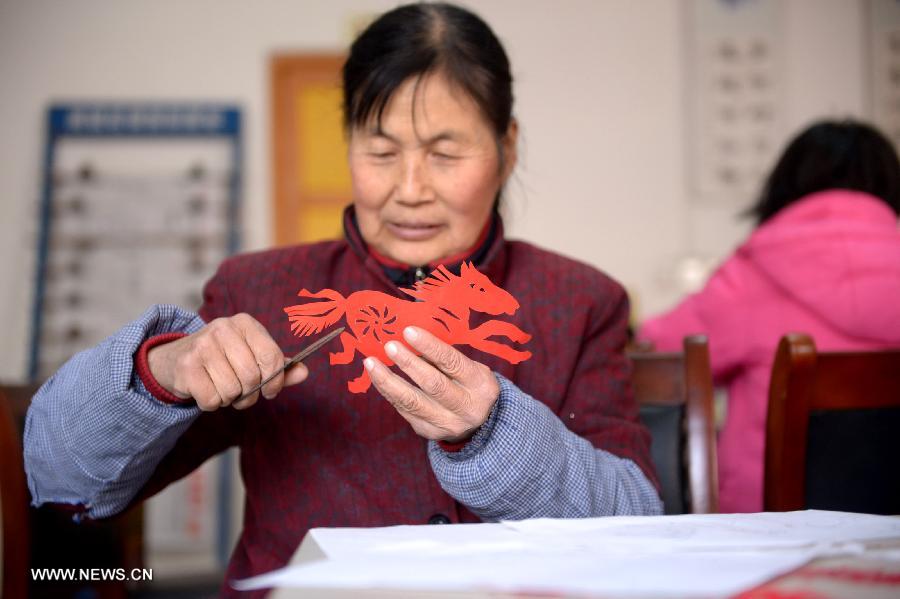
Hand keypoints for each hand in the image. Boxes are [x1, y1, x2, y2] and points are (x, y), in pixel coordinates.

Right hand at [147, 313, 307, 410]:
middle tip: (241, 392)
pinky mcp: (186, 366)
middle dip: (250, 393)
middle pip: (252, 377)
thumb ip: (279, 366)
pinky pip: (212, 400)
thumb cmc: (225, 358)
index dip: (275, 381)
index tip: (270, 391)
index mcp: (245, 323)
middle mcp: (223, 329)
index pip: (271, 357)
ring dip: (229, 399)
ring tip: (222, 387)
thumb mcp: (253, 355)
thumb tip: (304, 373)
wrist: (177, 358)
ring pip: (232, 390)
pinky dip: (212, 403)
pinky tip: (206, 389)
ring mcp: (202, 346)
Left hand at [364, 326, 499, 441]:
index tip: (408, 331)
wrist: (479, 423)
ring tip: (371, 363)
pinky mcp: (428, 431)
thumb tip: (409, 337)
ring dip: (388, 380)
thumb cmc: (469, 384)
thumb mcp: (469, 368)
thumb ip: (444, 358)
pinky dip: (388, 391)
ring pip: (412, 401)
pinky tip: (377, 376)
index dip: (430, 347)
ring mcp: (447, 424)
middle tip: (390, 346)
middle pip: (433, 384)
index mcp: (480, 385)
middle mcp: (467, 408)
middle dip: (408, 363)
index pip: (452, 363)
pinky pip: (404, 409)